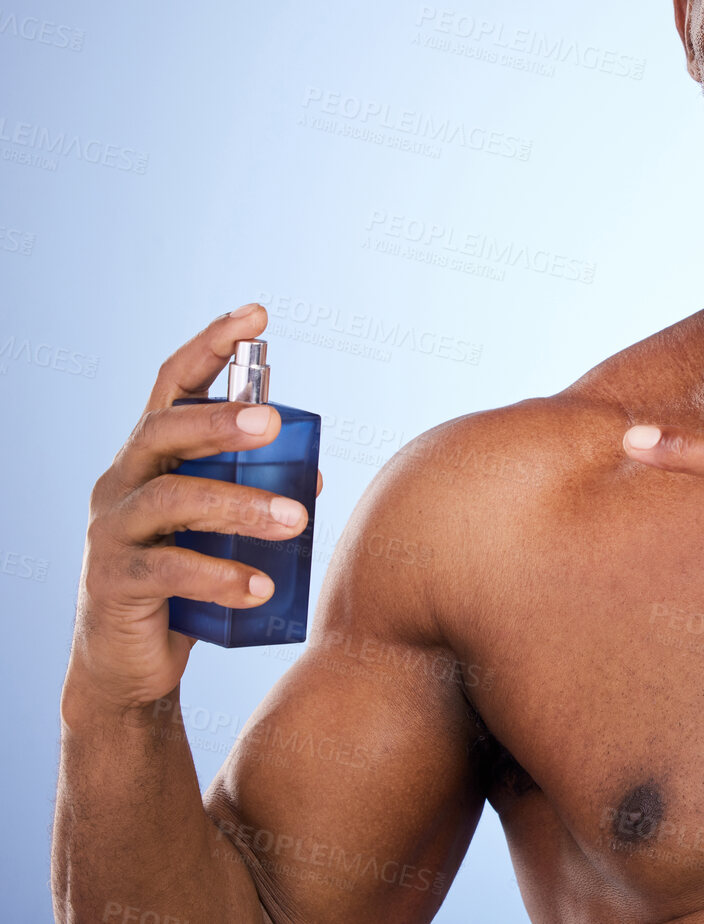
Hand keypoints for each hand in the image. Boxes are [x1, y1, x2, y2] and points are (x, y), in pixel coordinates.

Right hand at [67, 305, 320, 713]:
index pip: (174, 385)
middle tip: (272, 422)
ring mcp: (112, 530)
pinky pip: (171, 571)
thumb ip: (256, 493)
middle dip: (219, 421)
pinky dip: (223, 576)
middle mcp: (123, 481)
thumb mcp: (221, 528)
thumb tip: (316, 474)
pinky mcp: (114, 581)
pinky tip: (263, 586)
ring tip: (298, 522)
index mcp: (151, 456)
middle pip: (165, 431)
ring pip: (174, 500)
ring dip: (241, 507)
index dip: (211, 346)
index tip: (256, 315)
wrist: (131, 664)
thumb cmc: (186, 580)